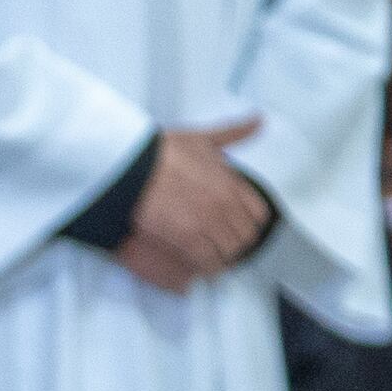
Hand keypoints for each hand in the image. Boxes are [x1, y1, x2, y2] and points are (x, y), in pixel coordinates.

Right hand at [117, 118, 272, 292]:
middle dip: (236, 242)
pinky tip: (201, 269)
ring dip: (222, 258)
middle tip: (223, 246)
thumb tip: (257, 121)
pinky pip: (208, 262)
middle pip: (245, 236)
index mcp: (232, 182)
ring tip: (213, 260)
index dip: (249, 222)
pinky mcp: (187, 239)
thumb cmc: (162, 152)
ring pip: (229, 252)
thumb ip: (233, 133)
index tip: (238, 226)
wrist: (133, 168)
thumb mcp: (203, 138)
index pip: (258, 213)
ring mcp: (208, 223)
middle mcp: (225, 205)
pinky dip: (207, 268)